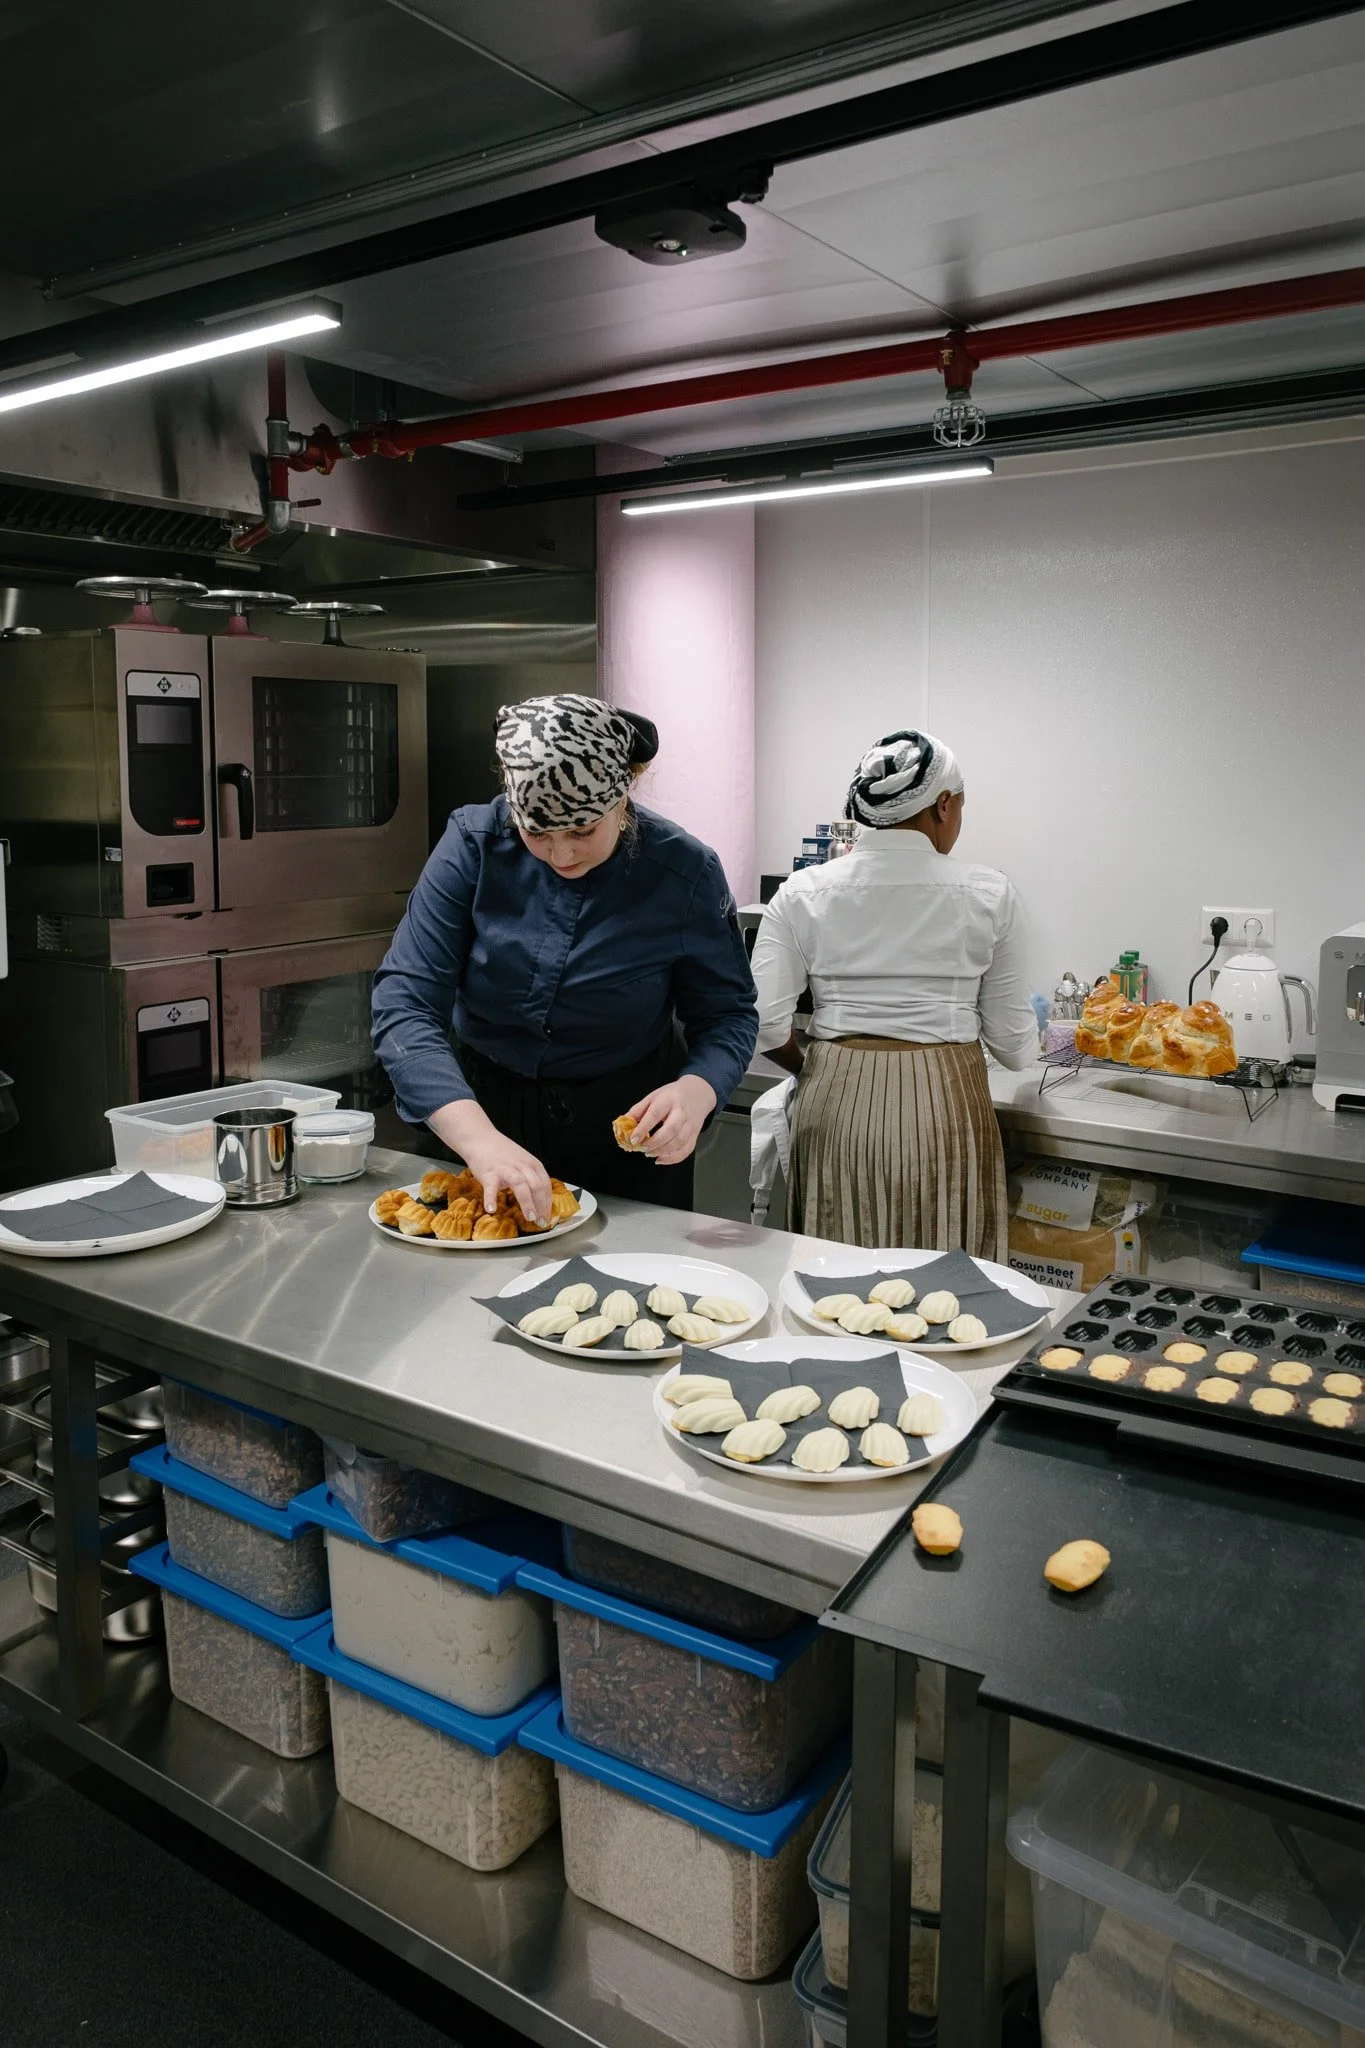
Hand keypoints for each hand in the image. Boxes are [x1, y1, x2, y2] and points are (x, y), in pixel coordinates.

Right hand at [428, 1099, 552, 1226]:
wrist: (481, 1139)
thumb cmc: (502, 1153)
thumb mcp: (523, 1162)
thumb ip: (531, 1177)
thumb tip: (539, 1200)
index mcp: (532, 1164)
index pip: (545, 1185)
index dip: (548, 1202)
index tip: (547, 1216)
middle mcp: (521, 1166)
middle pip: (537, 1186)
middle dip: (541, 1205)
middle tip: (541, 1221)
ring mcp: (505, 1169)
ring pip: (520, 1185)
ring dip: (527, 1202)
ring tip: (529, 1217)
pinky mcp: (489, 1173)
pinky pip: (491, 1187)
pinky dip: (491, 1198)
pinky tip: (491, 1209)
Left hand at [625, 1075, 716, 1167]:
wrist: (696, 1094)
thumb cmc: (671, 1096)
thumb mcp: (653, 1096)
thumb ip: (638, 1110)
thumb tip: (623, 1125)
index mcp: (668, 1100)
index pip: (655, 1114)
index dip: (643, 1128)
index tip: (633, 1139)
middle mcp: (681, 1112)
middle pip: (671, 1130)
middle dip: (654, 1142)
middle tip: (642, 1148)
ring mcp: (690, 1124)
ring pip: (679, 1141)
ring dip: (663, 1151)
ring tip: (649, 1153)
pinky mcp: (695, 1134)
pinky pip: (686, 1149)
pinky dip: (673, 1158)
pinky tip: (661, 1159)